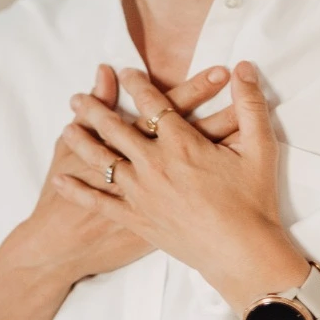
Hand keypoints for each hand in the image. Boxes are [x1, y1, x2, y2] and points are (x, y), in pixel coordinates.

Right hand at [0, 63, 233, 319]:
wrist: (65, 244)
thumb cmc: (64, 196)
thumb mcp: (66, 150)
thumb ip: (91, 112)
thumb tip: (106, 70)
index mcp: (131, 149)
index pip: (170, 108)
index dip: (195, 88)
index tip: (221, 70)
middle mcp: (154, 168)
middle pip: (191, 128)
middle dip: (215, 105)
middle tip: (237, 77)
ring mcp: (165, 194)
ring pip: (204, 160)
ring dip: (225, 135)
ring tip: (250, 115)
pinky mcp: (170, 214)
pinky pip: (205, 194)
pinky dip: (225, 175)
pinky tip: (244, 160)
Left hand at [55, 62, 308, 305]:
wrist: (242, 253)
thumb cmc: (254, 202)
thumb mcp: (260, 148)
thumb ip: (251, 104)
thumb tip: (245, 67)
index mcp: (181, 143)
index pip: (152, 104)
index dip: (137, 85)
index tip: (125, 72)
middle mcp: (153, 164)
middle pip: (116, 128)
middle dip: (95, 109)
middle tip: (77, 97)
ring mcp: (141, 193)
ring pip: (102, 160)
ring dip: (82, 141)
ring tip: (67, 127)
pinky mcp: (136, 219)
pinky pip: (99, 201)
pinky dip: (78, 190)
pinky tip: (59, 180)